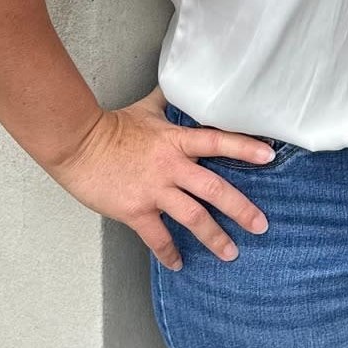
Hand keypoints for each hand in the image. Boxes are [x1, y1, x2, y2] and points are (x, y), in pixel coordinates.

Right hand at [45, 84, 275, 270]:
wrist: (78, 144)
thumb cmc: (111, 125)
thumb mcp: (145, 109)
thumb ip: (166, 101)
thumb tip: (177, 84)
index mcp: (176, 140)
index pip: (218, 140)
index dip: (245, 146)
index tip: (269, 155)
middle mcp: (171, 166)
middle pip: (214, 188)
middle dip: (240, 208)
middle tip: (261, 225)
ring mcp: (155, 190)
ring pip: (193, 217)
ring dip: (214, 237)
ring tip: (230, 253)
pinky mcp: (136, 211)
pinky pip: (157, 237)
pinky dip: (169, 253)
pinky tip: (178, 264)